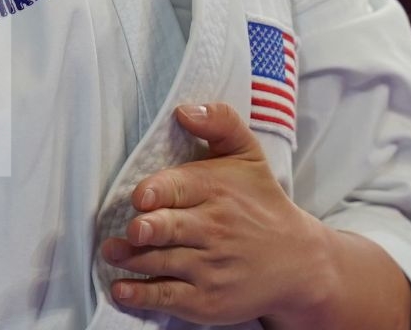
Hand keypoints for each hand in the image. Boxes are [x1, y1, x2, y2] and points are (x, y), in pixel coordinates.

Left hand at [100, 102, 336, 325]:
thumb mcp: (249, 155)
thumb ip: (219, 122)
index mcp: (217, 190)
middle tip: (132, 230)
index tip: (140, 198)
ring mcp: (209, 268)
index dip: (157, 193)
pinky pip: (168, 297)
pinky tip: (122, 289)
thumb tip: (184, 110)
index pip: (181, 188)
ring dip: (132, 259)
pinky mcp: (206, 300)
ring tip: (112, 251)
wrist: (297, 263)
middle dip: (146, 230)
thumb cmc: (261, 203)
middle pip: (170, 229)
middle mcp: (213, 230)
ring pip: (162, 262)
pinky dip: (142, 295)